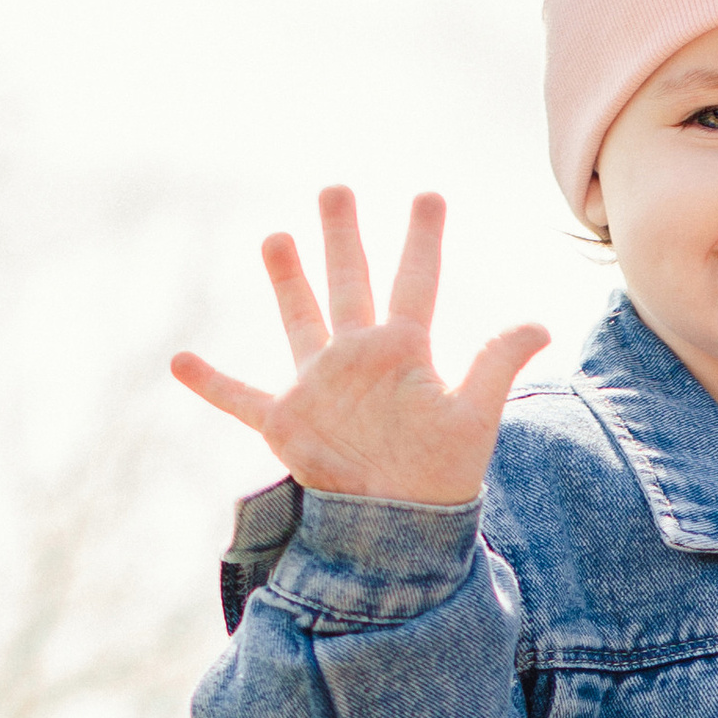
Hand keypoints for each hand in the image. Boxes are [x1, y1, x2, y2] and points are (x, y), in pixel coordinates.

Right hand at [170, 187, 548, 505]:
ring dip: (287, 280)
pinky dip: (210, 382)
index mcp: (403, 352)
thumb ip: (496, 365)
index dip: (423, 239)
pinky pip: (240, 397)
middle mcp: (359, 357)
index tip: (429, 194)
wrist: (401, 528)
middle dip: (343, 237)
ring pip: (299, 319)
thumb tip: (538, 324)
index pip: (416, 281)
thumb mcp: (475, 417)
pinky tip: (178, 360)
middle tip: (337, 189)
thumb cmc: (441, 477)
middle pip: (349, 283)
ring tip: (277, 236)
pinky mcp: (287, 422)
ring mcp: (320, 386)